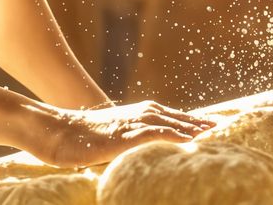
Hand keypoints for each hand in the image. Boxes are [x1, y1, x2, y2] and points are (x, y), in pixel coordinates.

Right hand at [26, 100, 216, 167]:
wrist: (53, 132)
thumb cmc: (75, 139)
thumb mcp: (105, 140)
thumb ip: (122, 143)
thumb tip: (132, 156)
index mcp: (130, 116)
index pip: (165, 116)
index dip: (186, 120)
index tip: (206, 125)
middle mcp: (132, 116)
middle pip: (171, 116)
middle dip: (195, 121)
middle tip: (218, 125)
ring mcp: (128, 123)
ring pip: (166, 121)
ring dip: (189, 125)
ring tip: (210, 131)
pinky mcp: (122, 135)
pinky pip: (152, 132)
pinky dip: (171, 133)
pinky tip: (186, 138)